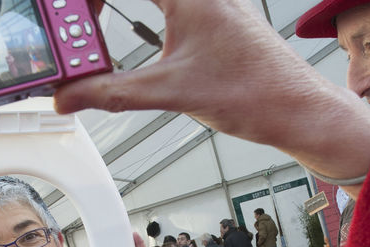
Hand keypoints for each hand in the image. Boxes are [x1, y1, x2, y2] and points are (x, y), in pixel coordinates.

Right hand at [54, 0, 369, 186]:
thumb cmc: (256, 92)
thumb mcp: (170, 92)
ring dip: (117, 9)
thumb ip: (111, 92)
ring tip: (93, 38)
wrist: (299, 112)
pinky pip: (170, 6)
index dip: (87, 1)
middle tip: (74, 30)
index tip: (70, 14)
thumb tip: (70, 95)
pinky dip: (140, 16)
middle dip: (95, 5)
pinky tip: (125, 41)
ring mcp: (211, 5)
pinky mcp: (217, 23)